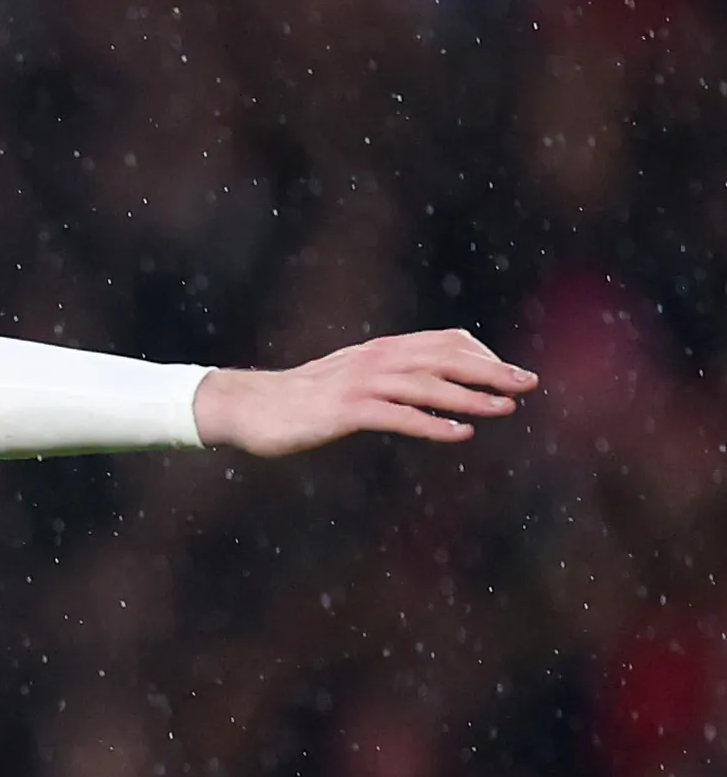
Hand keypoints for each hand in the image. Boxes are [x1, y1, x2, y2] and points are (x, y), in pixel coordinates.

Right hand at [193, 331, 536, 455]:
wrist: (247, 407)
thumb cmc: (298, 399)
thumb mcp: (347, 378)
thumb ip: (384, 376)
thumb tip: (419, 386)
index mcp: (380, 350)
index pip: (445, 341)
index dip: (482, 356)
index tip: (507, 374)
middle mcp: (377, 360)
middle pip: (446, 358)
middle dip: (492, 371)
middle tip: (528, 384)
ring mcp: (361, 384)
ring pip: (428, 385)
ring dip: (471, 397)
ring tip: (506, 408)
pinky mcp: (345, 411)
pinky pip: (398, 415)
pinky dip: (432, 423)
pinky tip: (459, 434)